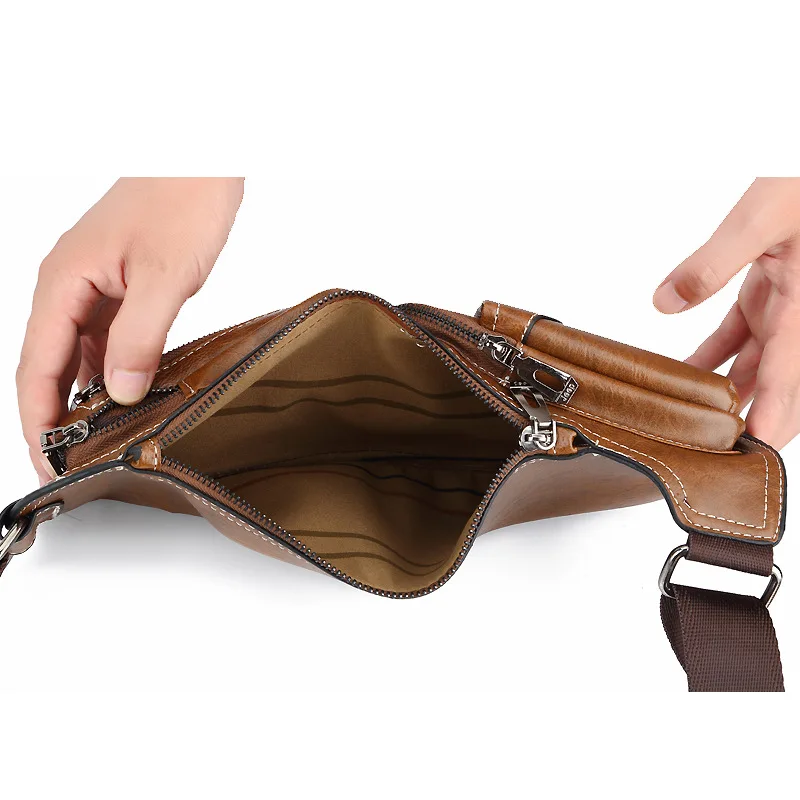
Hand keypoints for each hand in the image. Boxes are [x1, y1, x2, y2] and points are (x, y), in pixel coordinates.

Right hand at [17, 177, 243, 483]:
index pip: (36, 367)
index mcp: (63, 281)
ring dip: (83, 396)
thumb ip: (139, 338)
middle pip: (48, 364)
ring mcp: (92, 285)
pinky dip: (110, 370)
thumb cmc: (182, 199)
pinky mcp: (118, 286)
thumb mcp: (165, 277)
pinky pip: (103, 338)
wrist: (202, 158)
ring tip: (98, 440)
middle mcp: (68, 286)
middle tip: (72, 464)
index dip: (38, 420)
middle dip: (55, 416)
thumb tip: (121, 393)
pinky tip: (126, 394)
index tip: (49, 463)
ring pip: (76, 353)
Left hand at [653, 177, 799, 448]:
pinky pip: (740, 338)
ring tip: (694, 424)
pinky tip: (685, 375)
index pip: (790, 376)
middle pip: (778, 382)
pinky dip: (713, 357)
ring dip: (726, 393)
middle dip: (751, 417)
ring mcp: (785, 308)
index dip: (774, 417)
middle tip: (717, 454)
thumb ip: (712, 262)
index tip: (755, 451)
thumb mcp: (760, 216)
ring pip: (755, 365)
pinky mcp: (768, 294)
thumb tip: (665, 302)